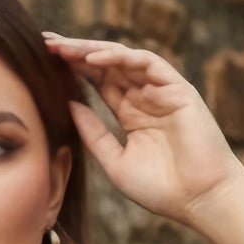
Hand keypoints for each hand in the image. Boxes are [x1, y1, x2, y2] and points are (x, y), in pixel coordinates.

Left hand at [41, 30, 243, 228]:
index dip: (73, 71)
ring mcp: (161, 90)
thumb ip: (94, 134)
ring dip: (93, 50)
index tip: (44, 63)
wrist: (199, 200)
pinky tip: (94, 59)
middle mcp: (145, 97)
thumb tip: (69, 105)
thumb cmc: (162, 190)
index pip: (99, 82)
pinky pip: (146, 63)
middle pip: (107, 65)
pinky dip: (121, 57)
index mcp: (131, 114)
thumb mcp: (115, 163)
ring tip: (64, 48)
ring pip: (123, 58)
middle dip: (77, 53)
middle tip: (46, 44)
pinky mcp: (177, 88)